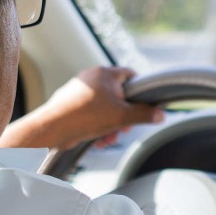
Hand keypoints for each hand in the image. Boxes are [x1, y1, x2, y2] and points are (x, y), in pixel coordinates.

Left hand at [0, 66, 163, 150]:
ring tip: (108, 139)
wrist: (54, 128)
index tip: (144, 104)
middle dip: (123, 116)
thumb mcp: (122, 116)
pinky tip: (97, 140)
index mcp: (105, 73)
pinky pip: (91, 113)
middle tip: (124, 129)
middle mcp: (92, 78)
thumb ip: (144, 114)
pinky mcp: (71, 104)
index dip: (140, 90)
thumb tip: (161, 114)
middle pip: (118, 95)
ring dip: (110, 125)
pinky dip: (97, 126)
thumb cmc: (87, 116)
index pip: (130, 75)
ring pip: (104, 107)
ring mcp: (80, 90)